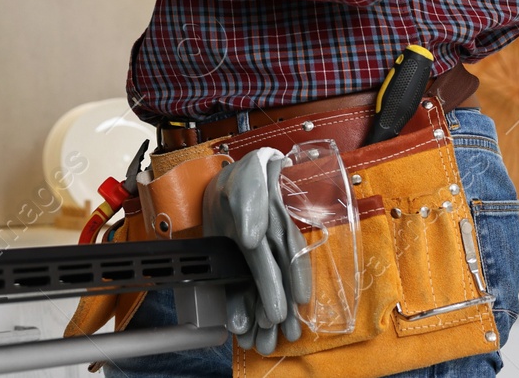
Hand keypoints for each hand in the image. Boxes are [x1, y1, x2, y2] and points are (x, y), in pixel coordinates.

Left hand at [202, 149, 312, 351]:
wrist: (228, 175)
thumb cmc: (246, 176)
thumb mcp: (249, 178)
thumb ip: (252, 205)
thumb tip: (252, 238)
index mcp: (275, 223)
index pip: (287, 255)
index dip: (291, 280)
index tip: (290, 305)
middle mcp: (269, 243)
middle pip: (277, 279)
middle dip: (277, 311)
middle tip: (277, 338)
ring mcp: (256, 255)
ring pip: (261, 289)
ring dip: (261, 317)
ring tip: (261, 343)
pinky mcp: (240, 261)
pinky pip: (242, 286)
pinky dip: (241, 307)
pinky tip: (239, 326)